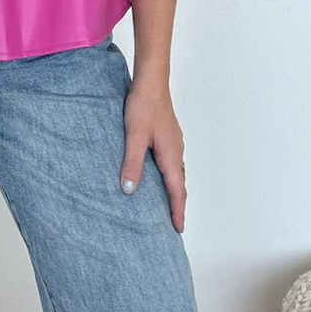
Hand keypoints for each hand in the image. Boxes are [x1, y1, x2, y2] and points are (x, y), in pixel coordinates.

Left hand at [119, 74, 187, 232]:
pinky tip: (159, 175)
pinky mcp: (169, 136)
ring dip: (174, 190)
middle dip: (178, 205)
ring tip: (167, 204)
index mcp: (171, 155)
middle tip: (174, 223)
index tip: (178, 229)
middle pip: (180, 184)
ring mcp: (175, 143)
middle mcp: (177, 151)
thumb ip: (132, 164)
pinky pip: (173, 162)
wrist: (151, 81)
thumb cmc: (143, 106)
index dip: (178, 211)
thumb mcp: (134, 137)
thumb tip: (130, 191)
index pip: (177, 191)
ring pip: (177, 173)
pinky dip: (170, 176)